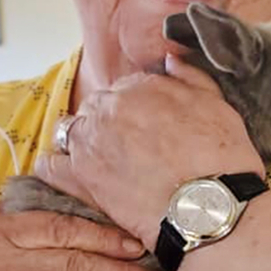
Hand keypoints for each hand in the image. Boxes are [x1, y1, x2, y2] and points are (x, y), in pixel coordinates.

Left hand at [36, 55, 264, 250]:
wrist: (208, 209)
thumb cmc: (221, 159)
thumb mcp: (218, 105)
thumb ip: (191, 78)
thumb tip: (170, 61)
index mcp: (141, 87)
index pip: (128, 88)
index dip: (139, 108)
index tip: (148, 126)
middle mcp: (109, 108)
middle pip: (97, 107)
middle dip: (110, 123)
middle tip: (131, 148)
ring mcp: (90, 143)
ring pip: (70, 130)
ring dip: (83, 141)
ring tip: (103, 162)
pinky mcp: (79, 179)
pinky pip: (49, 166)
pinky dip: (56, 168)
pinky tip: (69, 175)